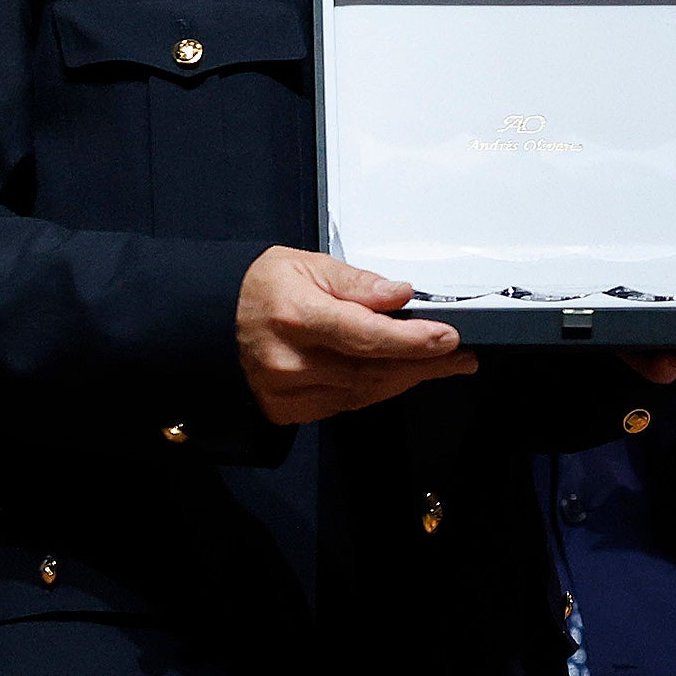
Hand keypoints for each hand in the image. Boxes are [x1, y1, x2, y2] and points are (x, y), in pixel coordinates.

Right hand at [237, 246, 476, 424]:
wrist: (215, 322)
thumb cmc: (264, 288)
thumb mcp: (309, 265)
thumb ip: (358, 283)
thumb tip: (400, 295)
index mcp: (296, 317)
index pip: (366, 336)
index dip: (412, 340)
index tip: (448, 338)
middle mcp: (290, 360)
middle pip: (373, 369)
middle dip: (424, 363)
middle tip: (460, 355)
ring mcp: (286, 391)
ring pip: (365, 392)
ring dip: (406, 378)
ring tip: (441, 364)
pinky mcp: (288, 410)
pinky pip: (347, 404)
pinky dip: (376, 389)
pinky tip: (397, 375)